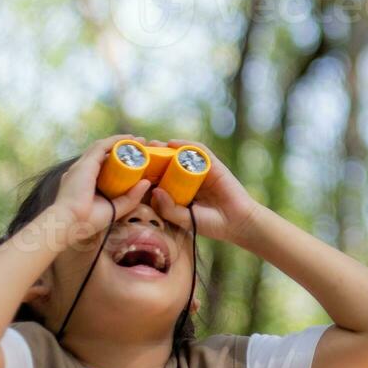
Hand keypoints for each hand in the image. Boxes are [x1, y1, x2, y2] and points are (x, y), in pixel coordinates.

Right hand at [53, 134, 151, 243]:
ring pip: (103, 147)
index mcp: (85, 182)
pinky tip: (130, 139)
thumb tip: (146, 182)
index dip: (119, 161)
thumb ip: (131, 197)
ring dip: (121, 142)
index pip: (103, 166)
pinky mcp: (86, 163)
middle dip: (122, 148)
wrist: (69, 222)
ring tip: (138, 141)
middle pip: (104, 154)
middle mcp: (82, 171)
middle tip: (141, 147)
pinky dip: (116, 140)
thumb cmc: (88, 221)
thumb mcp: (115, 208)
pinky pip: (102, 146)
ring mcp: (83, 166)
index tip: (136, 160)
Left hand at [147, 139, 261, 244]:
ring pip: (181, 155)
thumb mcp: (184, 218)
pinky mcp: (213, 165)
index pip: (160, 179)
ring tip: (153, 145)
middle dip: (154, 157)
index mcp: (180, 192)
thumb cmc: (211, 224)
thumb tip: (154, 191)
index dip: (146, 173)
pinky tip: (174, 143)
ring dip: (166, 148)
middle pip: (168, 163)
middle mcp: (188, 179)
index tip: (130, 170)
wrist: (237, 222)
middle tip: (138, 152)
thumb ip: (169, 209)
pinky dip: (186, 145)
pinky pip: (199, 151)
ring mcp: (201, 171)